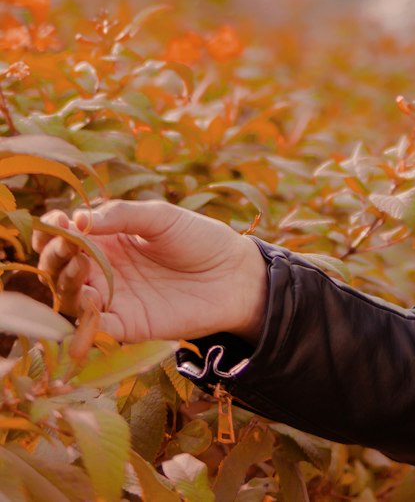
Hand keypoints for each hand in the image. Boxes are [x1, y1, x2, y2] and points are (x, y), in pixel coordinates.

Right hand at [33, 200, 268, 345]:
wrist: (232, 274)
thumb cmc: (198, 238)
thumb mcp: (161, 216)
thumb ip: (121, 215)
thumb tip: (78, 219)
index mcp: (107, 238)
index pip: (65, 236)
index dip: (51, 230)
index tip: (54, 222)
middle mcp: (102, 270)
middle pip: (59, 268)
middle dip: (54, 256)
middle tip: (67, 245)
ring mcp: (112, 299)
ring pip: (69, 298)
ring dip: (66, 284)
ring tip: (79, 268)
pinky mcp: (126, 326)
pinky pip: (96, 328)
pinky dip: (85, 319)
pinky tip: (90, 299)